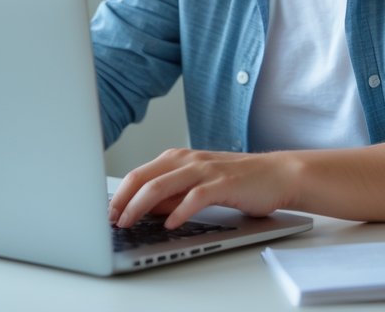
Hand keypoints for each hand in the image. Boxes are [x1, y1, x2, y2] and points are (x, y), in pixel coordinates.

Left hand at [108, 147, 301, 229]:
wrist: (277, 175)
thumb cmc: (239, 182)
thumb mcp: (197, 186)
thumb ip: (172, 195)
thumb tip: (144, 209)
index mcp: (179, 159)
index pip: (139, 174)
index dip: (119, 194)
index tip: (107, 213)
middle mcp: (188, 160)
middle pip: (145, 178)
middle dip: (123, 201)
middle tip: (111, 221)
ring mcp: (205, 170)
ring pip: (163, 185)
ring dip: (141, 206)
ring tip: (130, 223)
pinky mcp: (223, 183)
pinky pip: (195, 197)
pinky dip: (179, 211)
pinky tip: (170, 225)